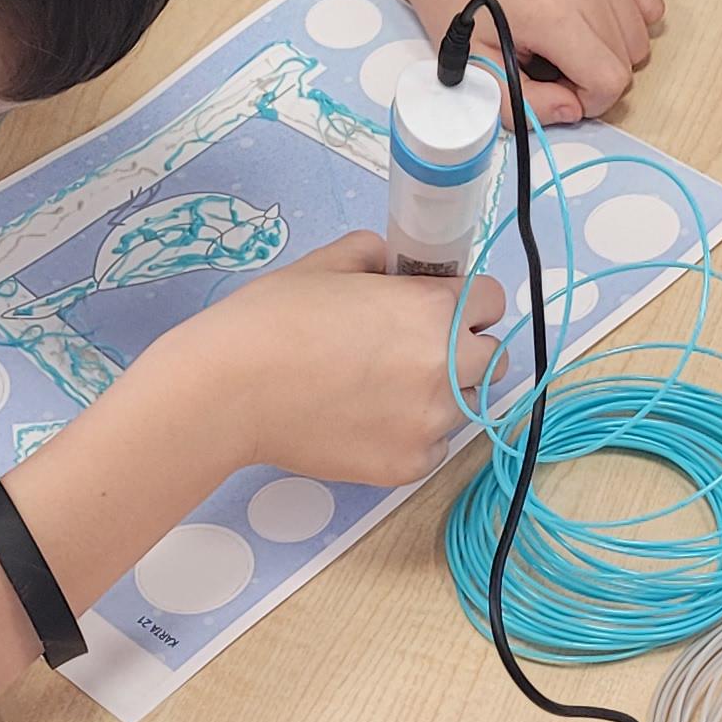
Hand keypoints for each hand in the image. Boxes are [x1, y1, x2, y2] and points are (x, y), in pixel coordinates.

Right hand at [157, 235, 503, 490]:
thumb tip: (391, 264)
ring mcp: (430, 422)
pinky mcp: (407, 466)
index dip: (467, 301)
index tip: (443, 308)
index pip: (492, 300)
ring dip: (441, 395)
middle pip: (492, 357)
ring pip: (466, 405)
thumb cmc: (271, 321)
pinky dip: (413, 436)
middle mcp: (445, 367)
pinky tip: (370, 421)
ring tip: (383, 389)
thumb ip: (375, 255)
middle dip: (464, 349)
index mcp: (432, 309)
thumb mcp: (327, 264)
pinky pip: (434, 448)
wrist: (229, 392)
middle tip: (415, 350)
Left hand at [385, 0, 666, 123]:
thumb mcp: (479, 71)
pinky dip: (627, 21)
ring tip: (569, 37)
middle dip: (596, 74)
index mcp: (548, 12)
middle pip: (627, 59)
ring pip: (640, 36)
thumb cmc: (462, 9)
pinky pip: (648, 3)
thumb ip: (526, 105)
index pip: (609, 79)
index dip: (589, 99)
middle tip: (555, 61)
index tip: (559, 88)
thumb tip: (573, 110)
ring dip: (610, 49)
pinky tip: (591, 18)